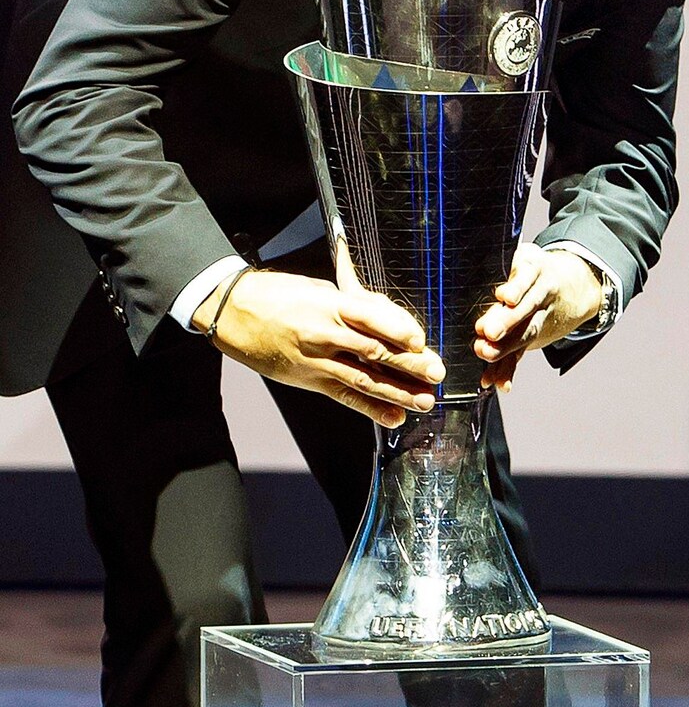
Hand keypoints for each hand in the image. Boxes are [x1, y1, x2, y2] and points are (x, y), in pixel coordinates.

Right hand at [192, 264, 444, 427]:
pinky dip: (371, 409)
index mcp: (328, 304)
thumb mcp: (317, 289)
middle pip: (372, 351)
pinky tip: (393, 418)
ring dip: (397, 392)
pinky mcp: (310, 380)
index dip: (396, 329)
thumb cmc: (278, 294)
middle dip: (408, 365)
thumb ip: (352, 304)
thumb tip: (388, 318)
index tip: (420, 340)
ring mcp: (316, 360)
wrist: (234, 312)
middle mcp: (323, 333)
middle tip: (435, 373)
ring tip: (424, 401)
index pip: (368, 317)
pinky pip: (344, 397)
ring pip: (363, 378)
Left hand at [474, 245, 601, 393]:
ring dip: (506, 347)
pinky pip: (523, 352)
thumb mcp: (522, 255)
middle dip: (507, 320)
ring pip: (526, 331)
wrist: (574, 285)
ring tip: (486, 354)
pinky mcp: (536, 333)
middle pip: (527, 307)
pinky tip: (501, 384)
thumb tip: (468, 265)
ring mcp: (541, 315)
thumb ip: (505, 266)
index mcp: (535, 267)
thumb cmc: (530, 266)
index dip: (517, 286)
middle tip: (488, 332)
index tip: (505, 297)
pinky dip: (510, 369)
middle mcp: (541, 291)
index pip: (527, 276)